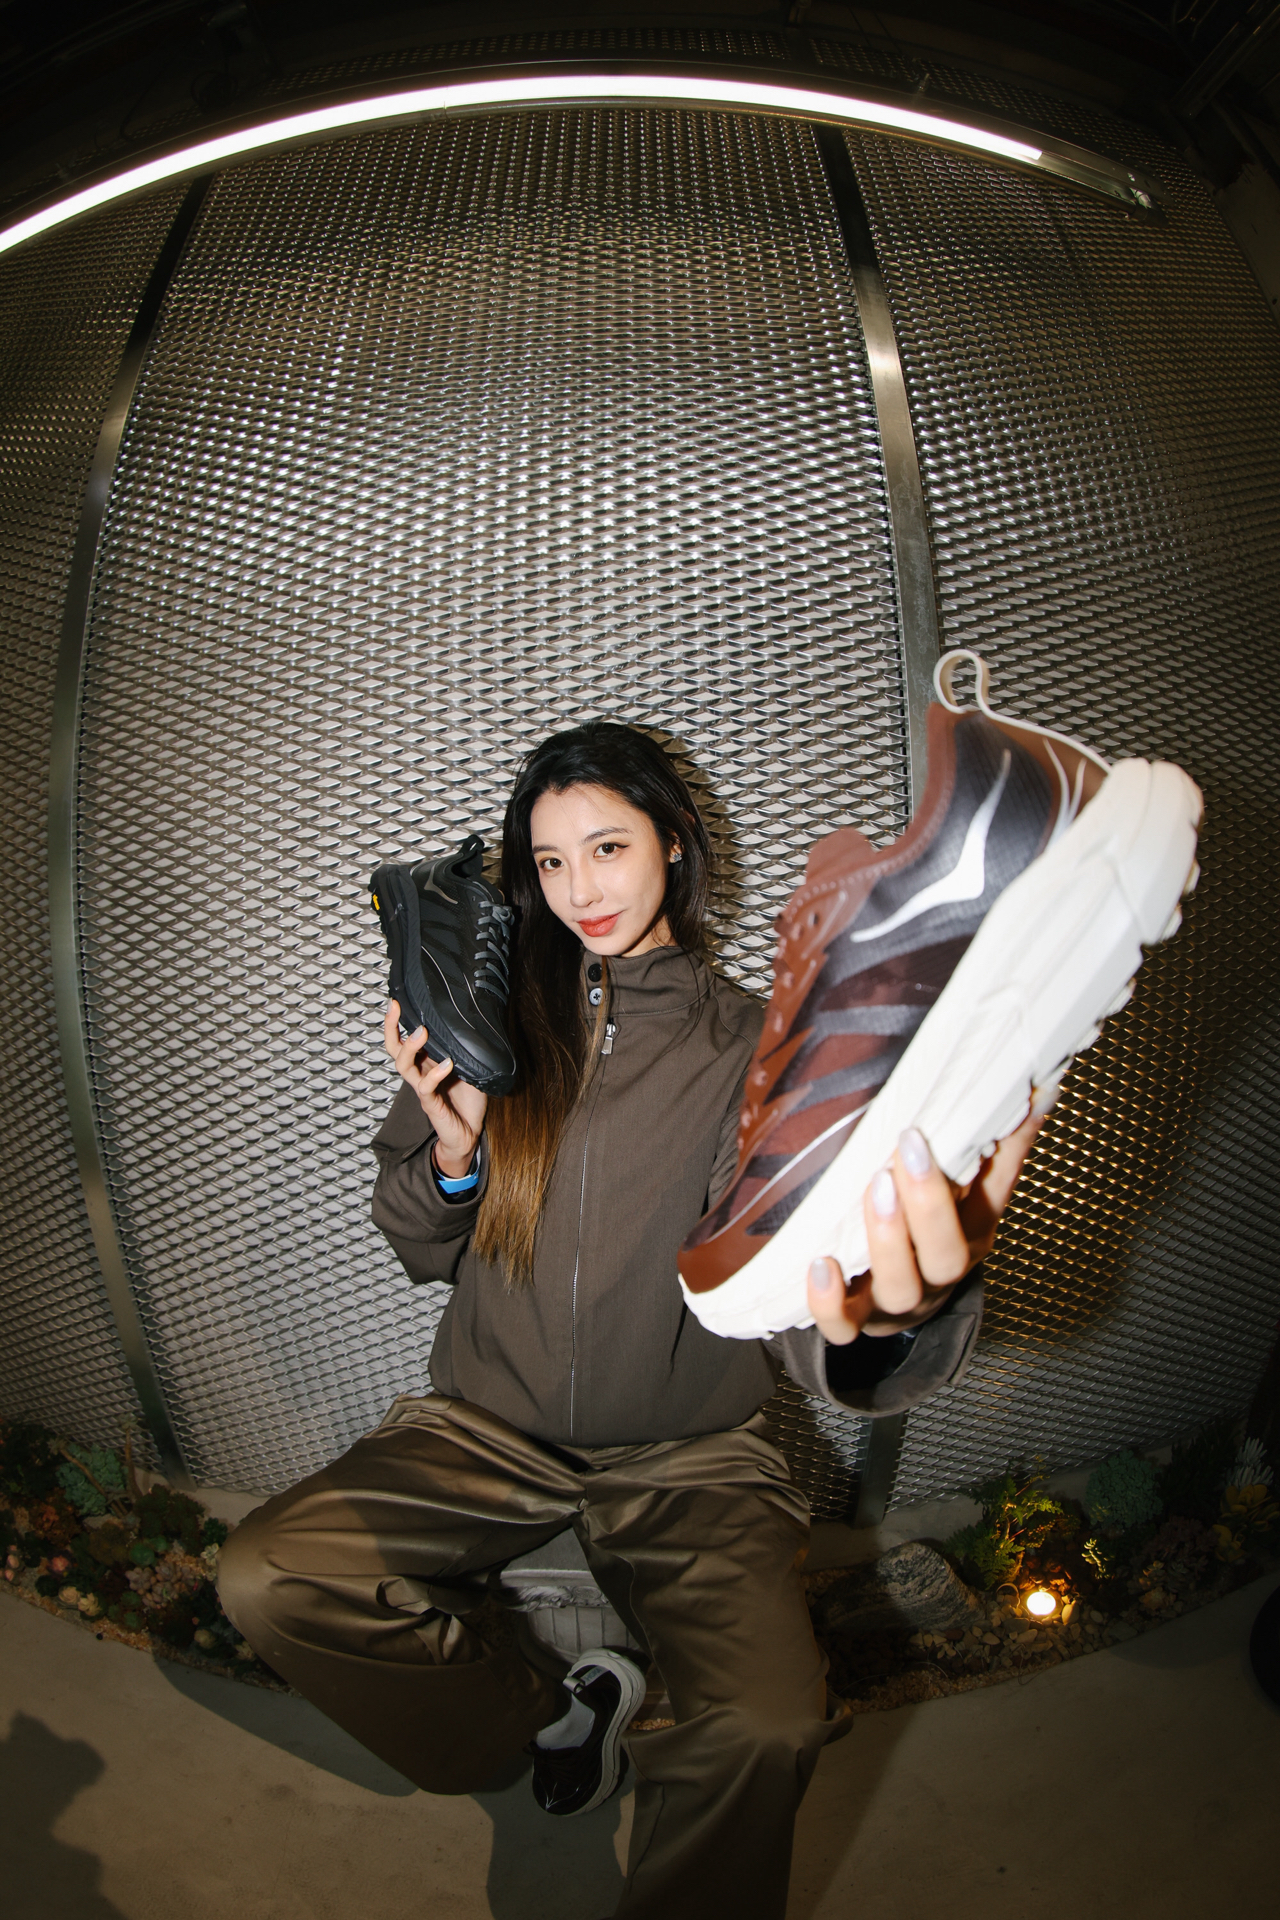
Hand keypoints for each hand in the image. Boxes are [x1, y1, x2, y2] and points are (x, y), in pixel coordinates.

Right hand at [383, 1002, 486, 1177]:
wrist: (468, 1132)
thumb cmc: (468, 1100)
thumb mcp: (470, 1067)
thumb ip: (468, 1049)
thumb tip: (479, 1021)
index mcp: (425, 1063)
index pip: (403, 1040)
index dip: (395, 1022)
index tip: (395, 1002)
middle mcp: (420, 1073)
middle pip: (394, 1049)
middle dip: (391, 1028)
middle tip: (396, 1009)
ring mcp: (423, 1088)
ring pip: (404, 1066)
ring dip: (411, 1047)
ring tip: (423, 1032)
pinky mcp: (430, 1103)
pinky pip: (426, 1087)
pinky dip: (435, 1074)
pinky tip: (446, 1064)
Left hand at [806, 1110, 1044, 1344]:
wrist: (909, 1298)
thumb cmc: (939, 1232)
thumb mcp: (974, 1192)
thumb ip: (1001, 1144)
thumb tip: (1039, 1089)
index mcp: (973, 1235)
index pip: (991, 1201)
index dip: (986, 1165)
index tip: (960, 1120)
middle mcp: (940, 1274)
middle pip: (947, 1255)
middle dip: (929, 1204)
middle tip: (908, 1151)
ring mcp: (900, 1301)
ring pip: (900, 1288)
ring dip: (887, 1241)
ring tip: (874, 1192)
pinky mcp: (859, 1321)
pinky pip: (844, 1328)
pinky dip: (830, 1303)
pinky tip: (819, 1266)